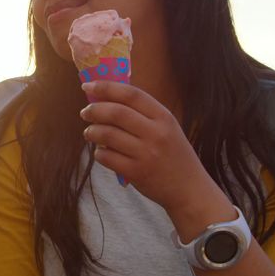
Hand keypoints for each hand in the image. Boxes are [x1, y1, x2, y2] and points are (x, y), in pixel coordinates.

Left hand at [79, 81, 226, 216]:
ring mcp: (146, 153)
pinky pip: (107, 157)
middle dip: (94, 110)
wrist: (190, 190)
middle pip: (116, 112)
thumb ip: (143, 114)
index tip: (88, 85)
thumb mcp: (168, 128)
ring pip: (108, 135)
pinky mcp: (137, 172)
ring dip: (92, 132)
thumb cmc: (174, 155)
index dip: (106, 87)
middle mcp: (156, 133)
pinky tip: (101, 152)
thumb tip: (106, 99)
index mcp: (164, 117)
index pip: (131, 94)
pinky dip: (99, 153)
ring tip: (89, 133)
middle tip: (85, 112)